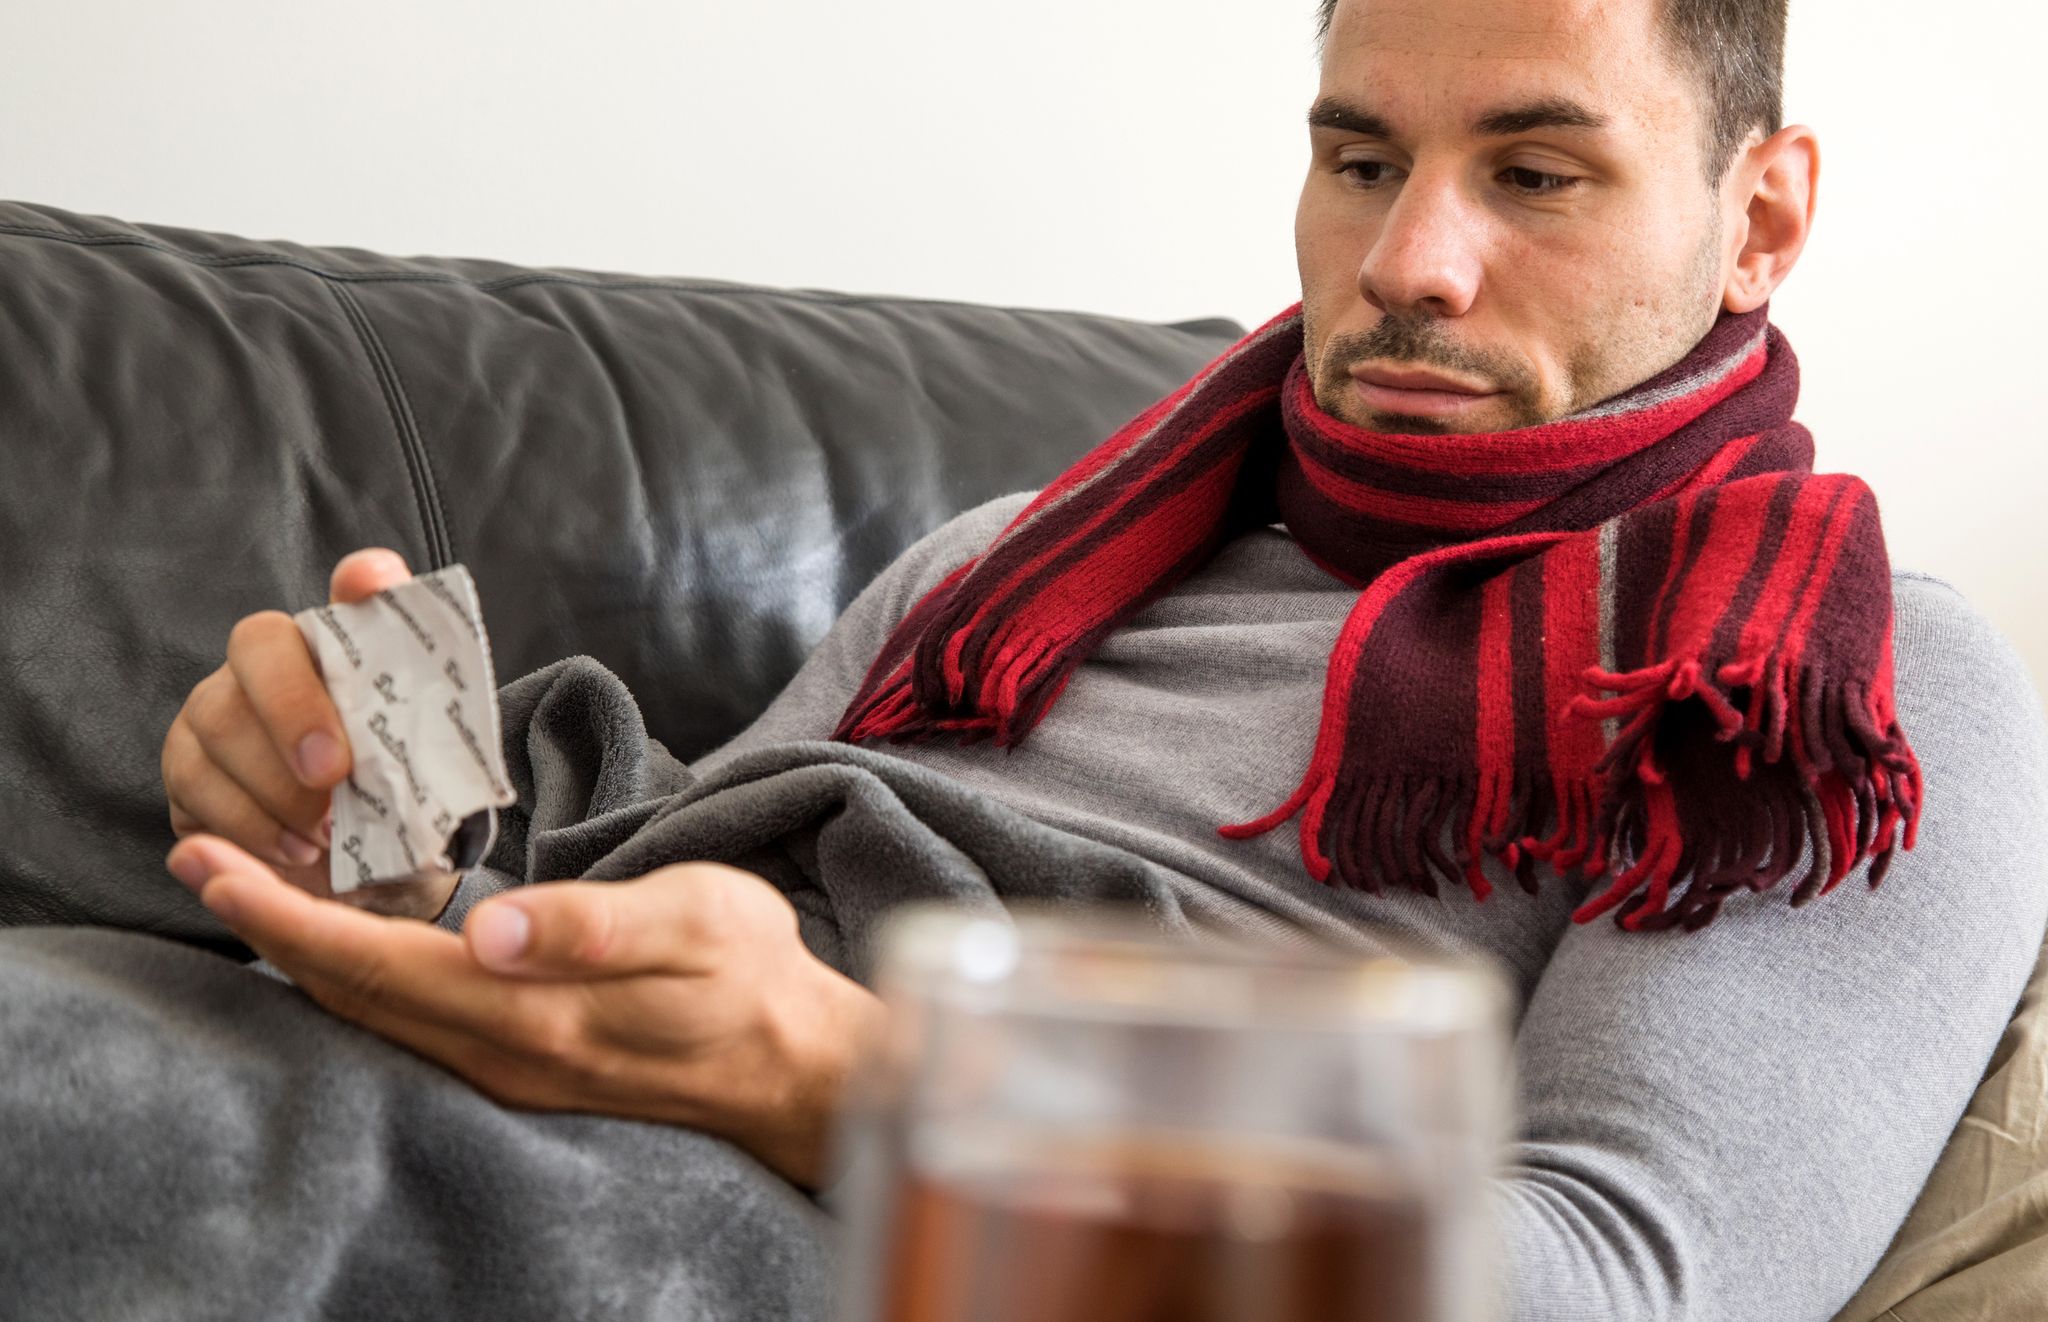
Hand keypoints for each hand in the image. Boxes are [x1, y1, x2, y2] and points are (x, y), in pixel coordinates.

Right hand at [161, 549, 455, 918]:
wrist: (363, 876)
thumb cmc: (395, 808)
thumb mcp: (430, 769)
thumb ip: (432, 712)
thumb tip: (434, 655)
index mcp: (344, 651)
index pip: (353, 590)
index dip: (364, 580)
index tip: (373, 585)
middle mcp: (270, 662)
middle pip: (259, 646)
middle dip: (294, 711)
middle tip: (334, 774)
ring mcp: (216, 709)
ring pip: (219, 720)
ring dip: (276, 786)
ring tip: (325, 832)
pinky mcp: (187, 768)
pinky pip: (196, 783)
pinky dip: (250, 823)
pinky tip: (294, 850)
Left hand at [164, 833, 886, 1190]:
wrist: (797, 1070)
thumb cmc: (752, 974)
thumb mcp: (698, 923)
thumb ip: (594, 927)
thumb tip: (491, 929)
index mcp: (533, 1015)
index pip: (376, 966)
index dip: (285, 917)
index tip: (212, 864)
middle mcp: (503, 1056)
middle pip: (354, 996)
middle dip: (267, 930)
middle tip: (196, 858)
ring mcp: (508, 1073)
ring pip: (374, 1018)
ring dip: (302, 958)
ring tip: (249, 895)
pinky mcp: (523, 1071)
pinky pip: (409, 1026)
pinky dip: (358, 981)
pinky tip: (345, 949)